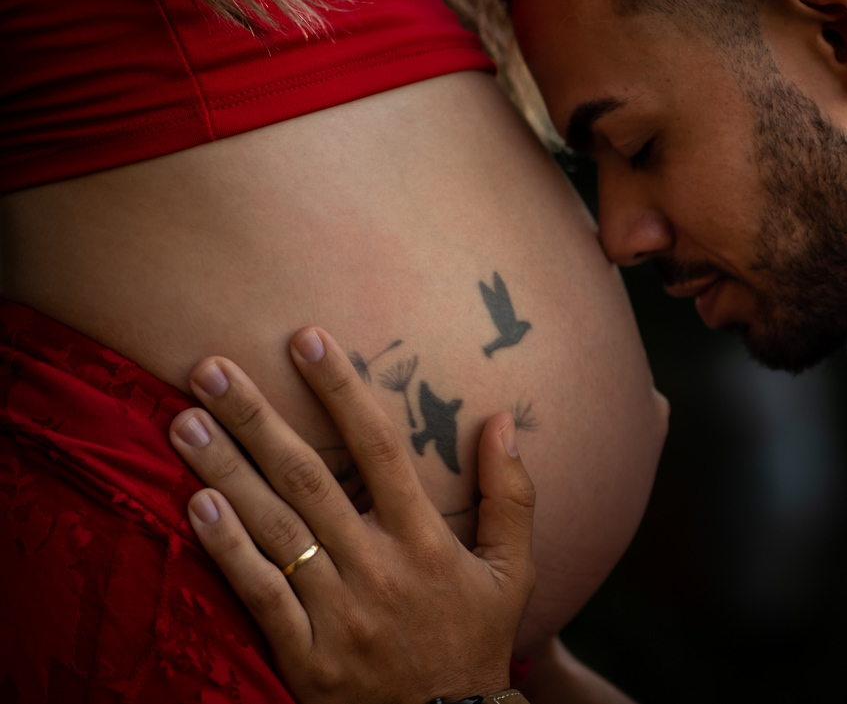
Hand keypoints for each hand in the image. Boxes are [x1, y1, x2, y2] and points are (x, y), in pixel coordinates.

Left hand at [167, 327, 535, 703]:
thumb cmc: (476, 637)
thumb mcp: (514, 569)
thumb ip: (510, 495)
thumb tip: (501, 421)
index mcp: (425, 541)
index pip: (380, 448)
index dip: (341, 389)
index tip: (306, 339)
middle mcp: (378, 568)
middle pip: (308, 478)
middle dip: (257, 418)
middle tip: (210, 368)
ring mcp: (337, 612)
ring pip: (274, 527)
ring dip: (225, 469)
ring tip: (186, 421)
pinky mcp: (304, 654)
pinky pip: (260, 592)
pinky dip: (227, 548)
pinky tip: (196, 504)